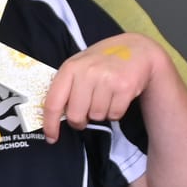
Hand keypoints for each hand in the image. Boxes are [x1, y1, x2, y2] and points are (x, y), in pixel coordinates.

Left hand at [43, 32, 160, 142]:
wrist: (136, 49)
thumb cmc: (102, 62)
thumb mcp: (78, 66)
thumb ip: (65, 87)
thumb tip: (53, 117)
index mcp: (70, 68)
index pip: (53, 102)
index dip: (50, 124)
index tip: (51, 138)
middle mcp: (87, 72)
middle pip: (76, 116)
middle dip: (79, 121)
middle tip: (85, 115)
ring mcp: (107, 79)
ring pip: (97, 117)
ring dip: (100, 114)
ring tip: (104, 98)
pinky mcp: (125, 87)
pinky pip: (114, 115)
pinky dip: (115, 112)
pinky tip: (116, 98)